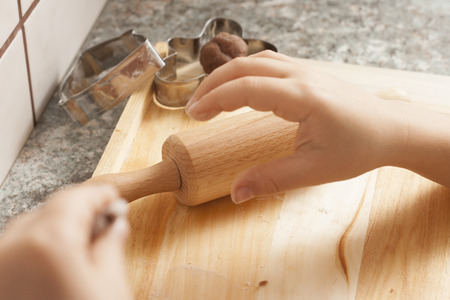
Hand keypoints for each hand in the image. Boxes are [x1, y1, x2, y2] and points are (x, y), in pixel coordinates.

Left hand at [0, 185, 131, 299]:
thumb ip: (111, 247)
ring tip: (82, 249)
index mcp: (48, 243)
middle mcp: (13, 248)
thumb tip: (114, 226)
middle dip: (78, 214)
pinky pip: (15, 251)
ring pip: (30, 229)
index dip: (100, 196)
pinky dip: (37, 250)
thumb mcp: (110, 288)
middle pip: (51, 211)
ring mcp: (0, 265)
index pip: (76, 198)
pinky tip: (59, 265)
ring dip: (57, 230)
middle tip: (105, 225)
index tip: (113, 200)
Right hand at [185, 51, 412, 202]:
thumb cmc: (358, 148)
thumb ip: (271, 180)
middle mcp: (301, 76)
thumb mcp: (314, 170)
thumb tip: (236, 192)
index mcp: (302, 96)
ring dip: (227, 76)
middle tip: (193, 108)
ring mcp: (305, 70)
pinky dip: (244, 73)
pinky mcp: (307, 73)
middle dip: (212, 85)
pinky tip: (238, 88)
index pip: (245, 89)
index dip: (214, 100)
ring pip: (255, 61)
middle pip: (244, 67)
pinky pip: (268, 63)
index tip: (194, 116)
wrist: (390, 130)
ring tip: (209, 98)